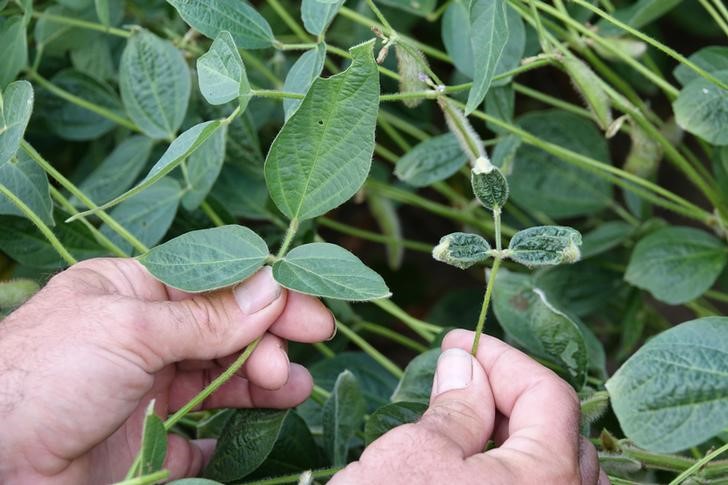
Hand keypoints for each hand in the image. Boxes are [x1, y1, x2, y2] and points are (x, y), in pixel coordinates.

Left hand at [0, 258, 333, 483]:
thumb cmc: (43, 377)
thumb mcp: (129, 330)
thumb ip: (207, 316)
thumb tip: (274, 286)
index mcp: (133, 292)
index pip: (216, 285)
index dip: (268, 297)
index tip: (314, 315)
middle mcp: (144, 336)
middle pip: (225, 332)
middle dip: (265, 342)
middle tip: (293, 361)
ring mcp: (147, 389)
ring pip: (221, 380)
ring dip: (261, 383)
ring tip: (292, 390)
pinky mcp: (146, 441)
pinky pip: (202, 434)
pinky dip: (232, 433)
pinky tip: (258, 429)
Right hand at [332, 329, 607, 484]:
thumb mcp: (416, 454)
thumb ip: (455, 405)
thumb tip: (464, 363)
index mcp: (549, 479)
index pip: (547, 394)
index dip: (502, 358)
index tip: (459, 341)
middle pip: (557, 431)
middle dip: (508, 394)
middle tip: (459, 376)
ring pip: (547, 468)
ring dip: (506, 434)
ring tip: (458, 418)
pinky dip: (503, 470)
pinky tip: (464, 466)